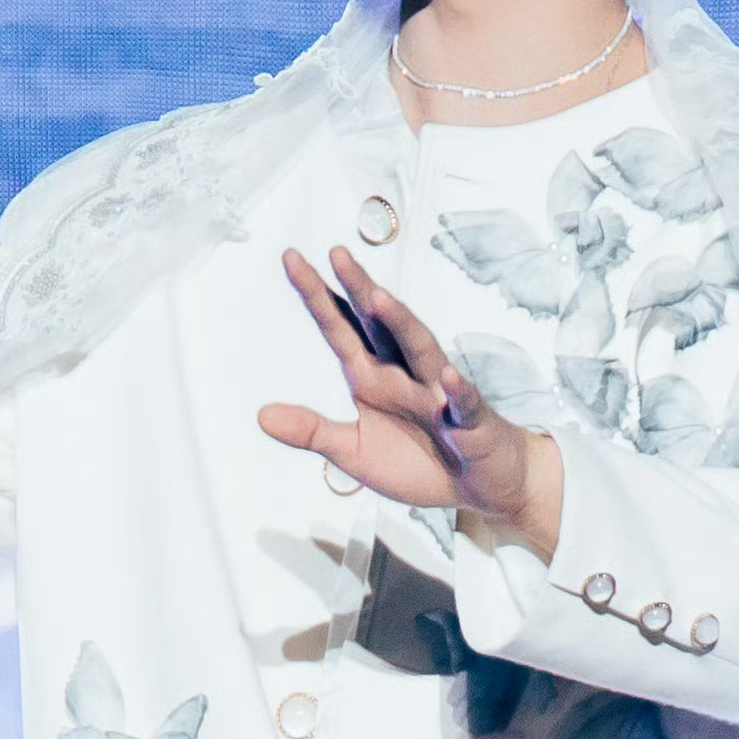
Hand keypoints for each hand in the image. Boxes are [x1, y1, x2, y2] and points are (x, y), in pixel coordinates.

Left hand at [262, 244, 564, 558]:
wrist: (477, 484)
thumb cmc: (418, 461)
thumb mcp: (353, 452)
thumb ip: (312, 431)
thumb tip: (261, 415)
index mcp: (371, 377)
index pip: (340, 329)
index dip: (317, 296)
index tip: (291, 258)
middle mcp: (404, 374)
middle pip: (379, 324)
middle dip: (360, 289)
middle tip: (336, 254)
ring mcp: (439, 394)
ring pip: (420, 349)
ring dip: (402, 324)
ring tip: (380, 299)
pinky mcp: (471, 422)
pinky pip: (464, 404)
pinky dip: (457, 391)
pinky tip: (448, 377)